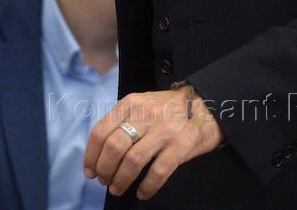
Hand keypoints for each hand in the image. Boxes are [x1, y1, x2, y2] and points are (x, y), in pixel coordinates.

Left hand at [85, 87, 223, 200]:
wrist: (207, 106)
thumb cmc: (168, 110)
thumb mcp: (141, 105)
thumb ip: (122, 121)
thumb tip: (99, 151)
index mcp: (129, 103)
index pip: (101, 131)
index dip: (91, 155)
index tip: (89, 170)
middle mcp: (144, 114)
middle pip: (114, 147)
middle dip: (105, 169)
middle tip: (104, 181)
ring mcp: (164, 129)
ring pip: (133, 160)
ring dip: (121, 179)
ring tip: (117, 188)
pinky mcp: (181, 145)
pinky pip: (159, 171)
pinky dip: (147, 186)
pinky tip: (142, 193)